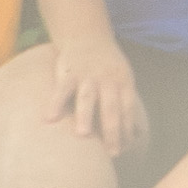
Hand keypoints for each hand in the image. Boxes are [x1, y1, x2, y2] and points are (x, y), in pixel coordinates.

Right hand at [47, 35, 147, 152]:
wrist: (87, 35)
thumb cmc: (107, 66)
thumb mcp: (123, 79)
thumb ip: (127, 105)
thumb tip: (138, 135)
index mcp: (123, 83)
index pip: (128, 109)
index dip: (128, 129)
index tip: (126, 149)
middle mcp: (107, 80)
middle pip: (111, 107)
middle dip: (113, 130)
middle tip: (112, 152)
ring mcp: (87, 76)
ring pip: (87, 97)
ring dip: (86, 115)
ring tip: (83, 134)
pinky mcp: (68, 72)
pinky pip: (61, 89)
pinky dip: (55, 102)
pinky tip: (49, 118)